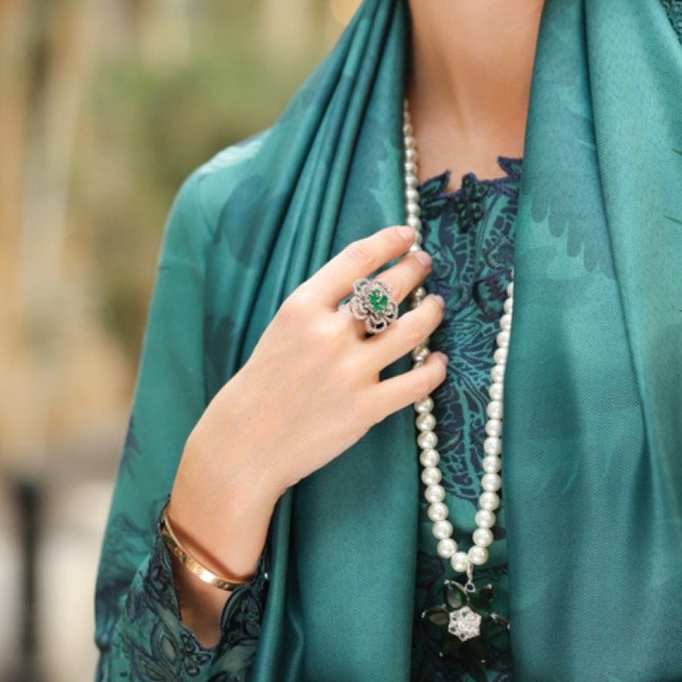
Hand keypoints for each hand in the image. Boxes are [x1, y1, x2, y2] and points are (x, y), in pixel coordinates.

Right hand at [167, 225, 446, 643]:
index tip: (408, 235)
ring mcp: (349, 372)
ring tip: (437, 305)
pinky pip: (417, 383)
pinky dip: (434, 368)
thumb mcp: (280, 332)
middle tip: (425, 264)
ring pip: (412, 330)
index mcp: (301, 308)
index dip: (389, 242)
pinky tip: (438, 360)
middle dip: (415, 270)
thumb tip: (368, 288)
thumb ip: (319, 309)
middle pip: (389, 288)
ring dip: (431, 312)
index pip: (357, 259)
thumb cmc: (260, 387)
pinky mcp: (366, 409)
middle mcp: (328, 335)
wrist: (243, 447)